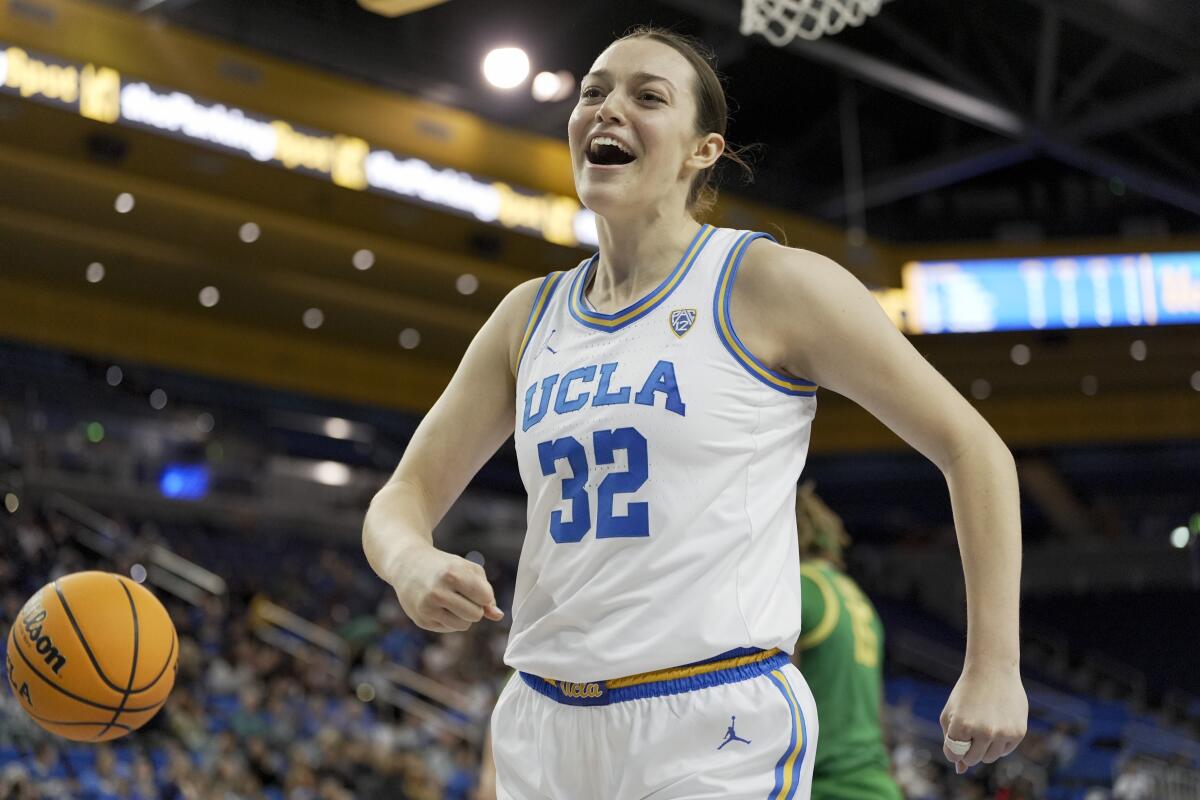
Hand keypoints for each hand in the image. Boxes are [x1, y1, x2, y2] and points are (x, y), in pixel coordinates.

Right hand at [388, 543, 503, 632]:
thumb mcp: (467, 569)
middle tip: (462, 595)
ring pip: (464, 626)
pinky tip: (439, 606)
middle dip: (475, 607)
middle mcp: (438, 592)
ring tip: (451, 601)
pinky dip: (449, 620)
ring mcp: (428, 608)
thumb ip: (487, 591)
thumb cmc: (444, 566)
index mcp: (452, 574)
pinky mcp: (421, 620)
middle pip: (476, 615)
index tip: (473, 587)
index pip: (484, 598)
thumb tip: (498, 616)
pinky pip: (449, 629)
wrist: (407, 565)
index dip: (483, 594)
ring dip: (463, 616)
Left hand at [939, 660, 1027, 773]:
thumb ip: (950, 741)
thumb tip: (960, 770)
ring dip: (984, 747)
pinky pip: (1004, 751)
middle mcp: (983, 731)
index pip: (954, 755)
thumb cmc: (967, 692)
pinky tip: (996, 723)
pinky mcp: (1018, 733)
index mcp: (961, 725)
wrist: (993, 670)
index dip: (953, 748)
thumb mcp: (950, 713)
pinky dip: (999, 743)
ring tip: (983, 725)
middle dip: (968, 750)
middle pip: (972, 759)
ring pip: (989, 758)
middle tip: (970, 730)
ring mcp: (1002, 733)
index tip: (956, 736)